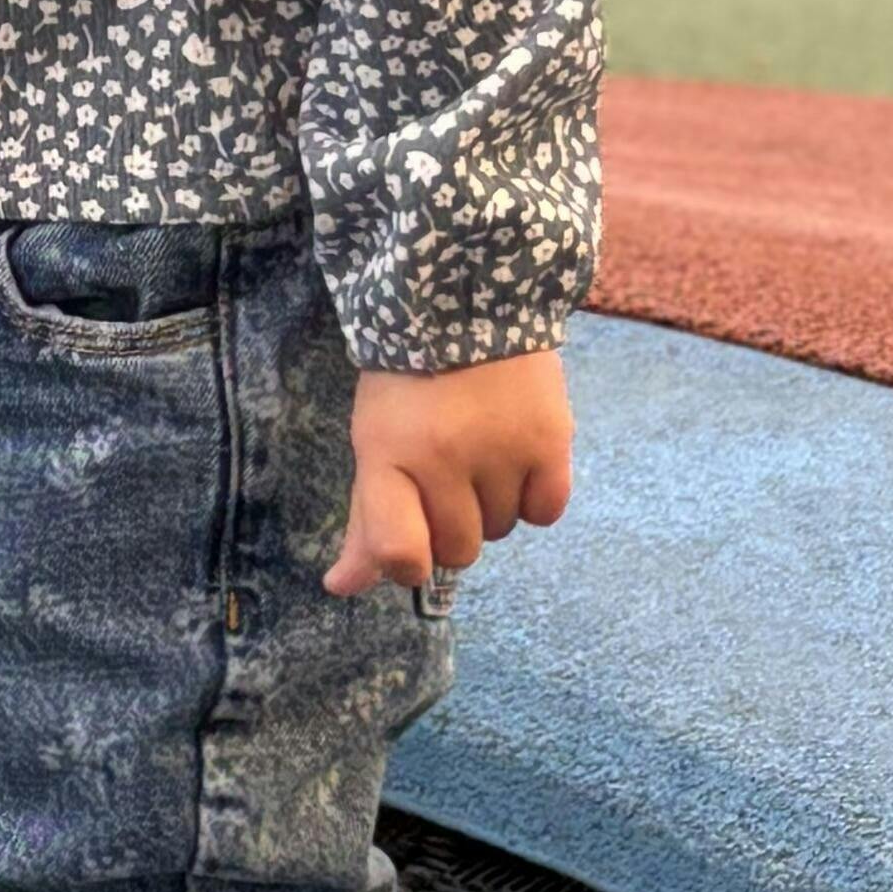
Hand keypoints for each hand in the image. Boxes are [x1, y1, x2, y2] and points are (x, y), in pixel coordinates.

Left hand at [328, 348, 573, 597]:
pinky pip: (545, 511)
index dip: (407, 565)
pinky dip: (534, 497)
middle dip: (451, 525)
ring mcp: (501, 450)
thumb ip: (365, 519)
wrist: (467, 303)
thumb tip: (342, 588)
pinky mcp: (550, 440)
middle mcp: (444, 458)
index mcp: (388, 456)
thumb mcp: (374, 442)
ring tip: (481, 455)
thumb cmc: (407, 383)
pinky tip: (517, 459)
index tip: (412, 552)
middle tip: (446, 479)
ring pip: (502, 530)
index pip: (400, 551)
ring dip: (491, 507)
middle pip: (458, 549)